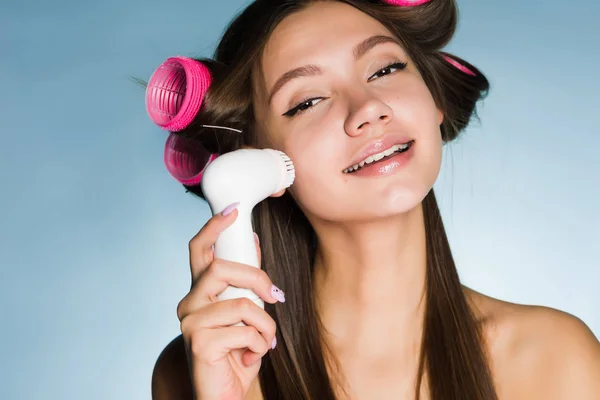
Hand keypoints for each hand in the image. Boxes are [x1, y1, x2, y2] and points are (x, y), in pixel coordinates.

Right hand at [177, 205, 284, 399]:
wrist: (221, 395)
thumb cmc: (235, 354)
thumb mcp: (246, 315)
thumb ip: (245, 285)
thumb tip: (254, 243)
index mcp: (199, 293)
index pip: (199, 251)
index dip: (214, 227)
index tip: (234, 211)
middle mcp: (188, 304)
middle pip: (222, 268)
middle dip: (256, 278)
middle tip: (275, 296)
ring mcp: (190, 323)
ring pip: (241, 304)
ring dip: (264, 326)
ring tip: (264, 342)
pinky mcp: (198, 343)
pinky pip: (244, 331)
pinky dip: (259, 345)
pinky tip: (249, 358)